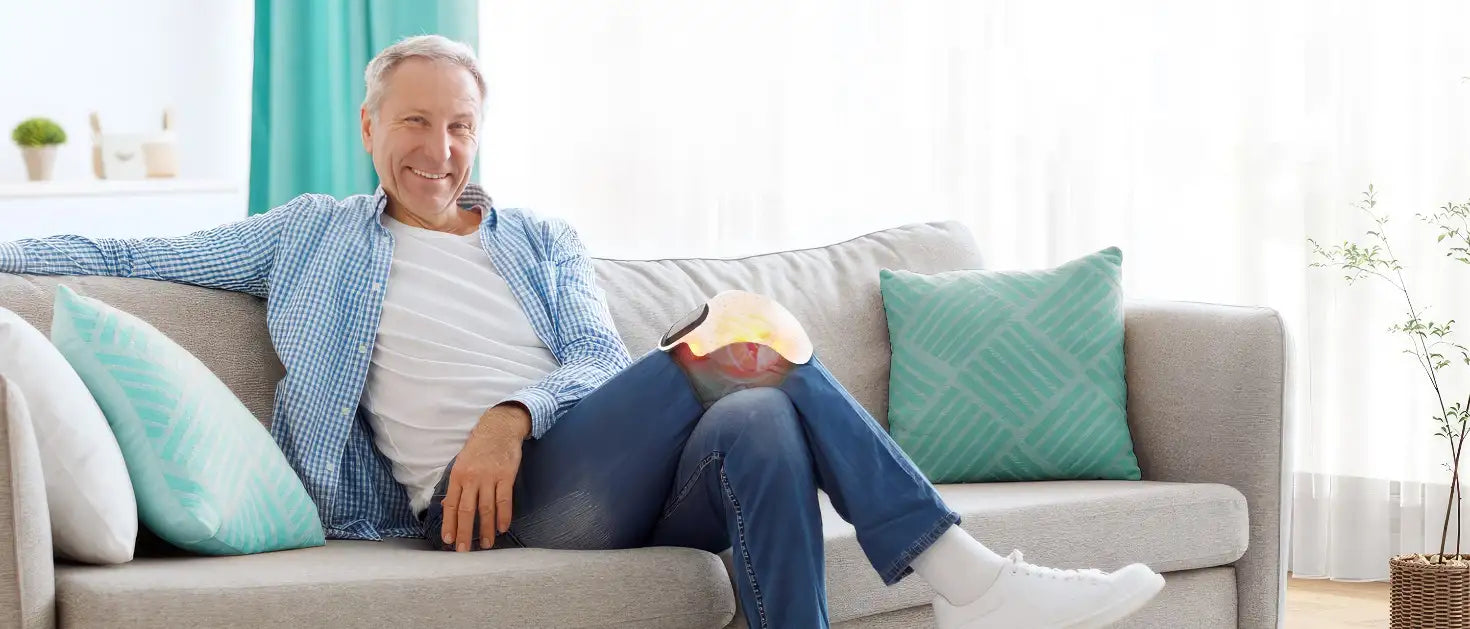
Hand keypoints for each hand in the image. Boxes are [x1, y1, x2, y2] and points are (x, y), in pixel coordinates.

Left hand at [440, 403, 530, 550]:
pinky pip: (504, 500)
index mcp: (457, 475)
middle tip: (464, 550)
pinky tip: (502, 528)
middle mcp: (471, 478)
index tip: (448, 540)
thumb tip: (451, 508)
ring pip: (485, 508)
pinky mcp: (506, 475)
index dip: (449, 524)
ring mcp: (489, 477)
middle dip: (464, 532)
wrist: (499, 428)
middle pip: (466, 510)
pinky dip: (503, 516)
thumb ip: (458, 485)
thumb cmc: (479, 447)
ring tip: (486, 545)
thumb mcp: (462, 463)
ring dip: (485, 529)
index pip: (450, 505)